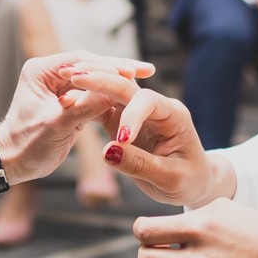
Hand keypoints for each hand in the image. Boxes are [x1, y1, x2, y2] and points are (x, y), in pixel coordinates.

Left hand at [0, 53, 153, 186]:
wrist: (12, 162)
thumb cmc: (27, 145)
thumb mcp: (57, 125)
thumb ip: (84, 108)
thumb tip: (114, 94)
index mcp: (41, 71)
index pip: (82, 61)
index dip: (110, 66)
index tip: (134, 73)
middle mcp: (50, 73)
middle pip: (91, 65)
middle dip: (119, 69)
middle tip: (148, 70)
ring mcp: (59, 85)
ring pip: (95, 77)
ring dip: (117, 80)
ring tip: (145, 78)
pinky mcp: (67, 99)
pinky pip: (93, 92)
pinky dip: (110, 94)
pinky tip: (131, 95)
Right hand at [67, 68, 229, 208]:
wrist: (192, 181)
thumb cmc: (188, 180)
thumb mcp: (170, 179)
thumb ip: (140, 165)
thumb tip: (108, 151)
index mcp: (173, 114)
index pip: (148, 102)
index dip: (131, 115)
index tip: (120, 137)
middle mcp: (154, 106)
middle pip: (125, 86)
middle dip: (101, 79)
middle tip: (74, 76)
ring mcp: (136, 111)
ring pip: (110, 91)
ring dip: (88, 83)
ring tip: (64, 75)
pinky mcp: (122, 120)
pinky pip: (102, 108)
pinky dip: (85, 102)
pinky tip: (65, 98)